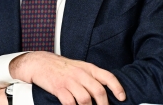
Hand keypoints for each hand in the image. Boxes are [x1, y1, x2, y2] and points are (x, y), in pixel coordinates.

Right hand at [9, 51, 125, 104]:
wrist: (40, 63)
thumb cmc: (62, 67)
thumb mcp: (80, 67)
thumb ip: (92, 77)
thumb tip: (105, 91)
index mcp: (88, 68)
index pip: (107, 76)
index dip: (117, 87)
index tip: (122, 98)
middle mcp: (81, 74)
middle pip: (98, 91)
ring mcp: (69, 81)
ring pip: (86, 99)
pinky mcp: (59, 88)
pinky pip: (70, 103)